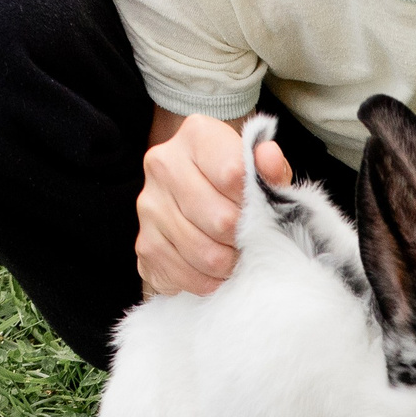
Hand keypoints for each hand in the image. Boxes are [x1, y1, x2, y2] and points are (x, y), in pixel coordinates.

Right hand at [136, 112, 292, 298]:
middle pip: (220, 219)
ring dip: (228, 263)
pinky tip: (216, 269)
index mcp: (196, 136)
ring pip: (205, 253)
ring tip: (234, 253)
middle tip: (249, 238)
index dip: (254, 202)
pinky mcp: (145, 244)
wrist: (201, 204)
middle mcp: (164, 164)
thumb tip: (268, 159)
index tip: (260, 209)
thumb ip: (270, 168)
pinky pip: (186, 276)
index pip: (234, 174)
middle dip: (243, 238)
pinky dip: (209, 281)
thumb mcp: (262, 172)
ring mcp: (149, 206)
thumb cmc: (237, 187)